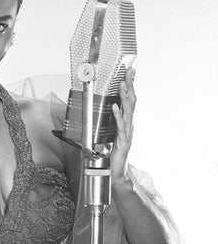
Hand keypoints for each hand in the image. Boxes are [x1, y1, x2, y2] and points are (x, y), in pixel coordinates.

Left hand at [111, 67, 135, 185]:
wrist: (117, 171)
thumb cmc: (114, 152)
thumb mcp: (113, 133)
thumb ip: (114, 122)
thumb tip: (112, 108)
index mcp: (127, 122)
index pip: (130, 100)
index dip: (131, 86)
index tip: (130, 72)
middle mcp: (129, 125)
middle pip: (131, 101)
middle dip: (130, 85)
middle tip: (129, 72)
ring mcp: (128, 132)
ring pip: (128, 111)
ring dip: (124, 97)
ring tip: (122, 85)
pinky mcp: (123, 141)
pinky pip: (120, 126)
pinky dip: (118, 116)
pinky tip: (115, 107)